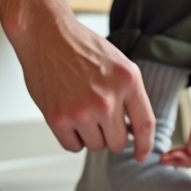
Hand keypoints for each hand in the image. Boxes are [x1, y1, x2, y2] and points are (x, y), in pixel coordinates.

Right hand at [7, 0, 155, 161]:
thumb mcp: (118, 63)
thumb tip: (134, 129)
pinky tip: (68, 117)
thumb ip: (128, 94)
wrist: (45, 34)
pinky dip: (71, 138)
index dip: (145, 145)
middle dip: (111, 135)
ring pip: (95, 146)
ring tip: (80, 110)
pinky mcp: (59, 118)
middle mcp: (107, 98)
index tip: (141, 155)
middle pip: (118, 142)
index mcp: (128, 80)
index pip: (145, 124)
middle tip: (99, 119)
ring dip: (90, 135)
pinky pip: (73, 147)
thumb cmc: (79, 46)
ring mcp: (82, 111)